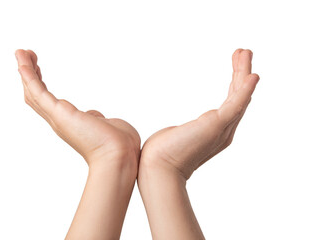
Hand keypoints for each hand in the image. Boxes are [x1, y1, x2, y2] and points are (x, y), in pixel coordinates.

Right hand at [15, 49, 140, 168]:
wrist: (120, 156)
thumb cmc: (119, 144)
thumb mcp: (107, 124)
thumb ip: (96, 118)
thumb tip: (94, 115)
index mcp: (70, 122)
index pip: (49, 101)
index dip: (41, 84)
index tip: (38, 67)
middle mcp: (60, 121)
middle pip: (36, 95)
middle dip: (30, 74)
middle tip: (25, 56)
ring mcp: (58, 118)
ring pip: (34, 92)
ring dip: (26, 72)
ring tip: (21, 53)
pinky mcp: (59, 114)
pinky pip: (38, 91)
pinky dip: (29, 76)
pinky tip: (23, 62)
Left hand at [140, 49, 259, 179]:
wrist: (157, 169)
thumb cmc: (161, 155)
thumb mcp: (176, 136)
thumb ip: (182, 131)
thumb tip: (177, 130)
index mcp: (215, 132)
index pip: (230, 102)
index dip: (235, 83)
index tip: (235, 63)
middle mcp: (223, 131)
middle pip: (238, 96)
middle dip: (241, 73)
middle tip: (243, 52)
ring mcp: (221, 129)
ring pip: (239, 96)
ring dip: (244, 73)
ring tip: (245, 52)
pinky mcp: (216, 126)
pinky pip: (235, 104)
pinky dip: (245, 90)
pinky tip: (252, 75)